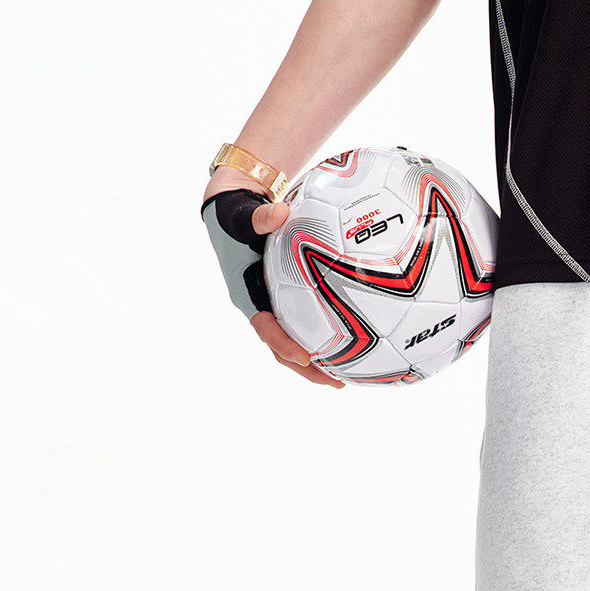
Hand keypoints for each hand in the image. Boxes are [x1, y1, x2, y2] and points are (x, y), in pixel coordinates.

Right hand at [201, 175, 342, 387]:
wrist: (234, 208)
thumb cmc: (236, 214)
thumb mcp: (243, 215)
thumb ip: (261, 217)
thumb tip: (281, 213)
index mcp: (247, 294)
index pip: (264, 328)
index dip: (283, 345)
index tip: (305, 358)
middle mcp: (261, 306)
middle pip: (283, 348)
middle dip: (308, 368)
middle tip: (336, 382)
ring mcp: (276, 306)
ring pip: (297, 342)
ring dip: (320, 362)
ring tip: (347, 377)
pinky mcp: (290, 300)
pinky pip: (309, 325)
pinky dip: (327, 338)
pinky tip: (355, 344)